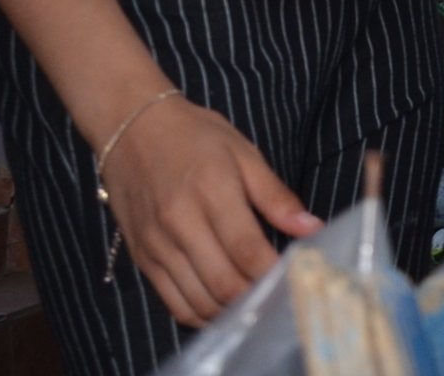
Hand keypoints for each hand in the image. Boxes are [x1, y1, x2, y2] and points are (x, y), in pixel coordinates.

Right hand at [97, 94, 319, 326]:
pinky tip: (221, 308)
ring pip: (197, 300)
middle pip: (223, 283)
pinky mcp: (142, 257)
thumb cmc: (195, 137)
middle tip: (278, 298)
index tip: (296, 281)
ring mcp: (157, 244)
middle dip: (255, 299)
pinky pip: (171, 302)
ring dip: (230, 312)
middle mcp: (180, 223)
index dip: (273, 274)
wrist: (131, 129)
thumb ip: (276, 196)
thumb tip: (312, 228)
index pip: (247, 250)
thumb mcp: (244, 154)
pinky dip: (200, 314)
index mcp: (212, 192)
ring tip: (255, 306)